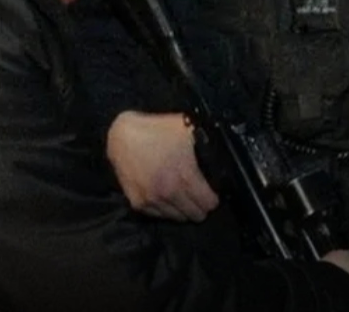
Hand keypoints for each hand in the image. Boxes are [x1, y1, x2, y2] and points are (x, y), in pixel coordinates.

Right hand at [105, 110, 219, 220]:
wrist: (122, 137)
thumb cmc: (158, 130)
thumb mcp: (188, 131)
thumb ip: (207, 143)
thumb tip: (226, 152)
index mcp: (185, 176)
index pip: (209, 204)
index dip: (213, 198)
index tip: (212, 192)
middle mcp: (169, 193)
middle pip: (195, 215)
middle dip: (200, 205)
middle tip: (198, 194)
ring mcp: (152, 200)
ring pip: (178, 218)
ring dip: (183, 209)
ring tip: (182, 194)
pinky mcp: (138, 203)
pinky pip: (160, 216)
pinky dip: (166, 209)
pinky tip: (167, 196)